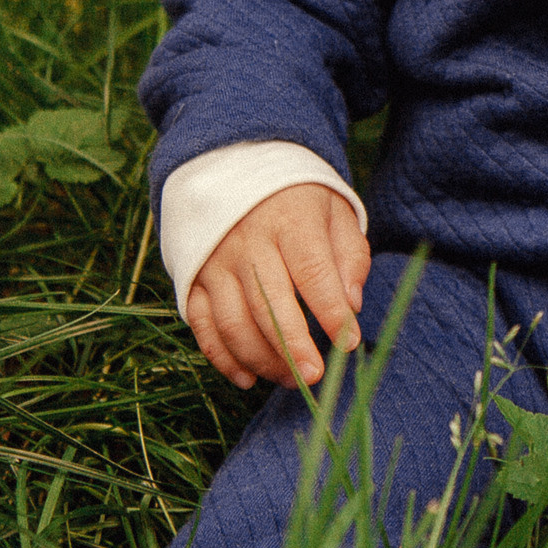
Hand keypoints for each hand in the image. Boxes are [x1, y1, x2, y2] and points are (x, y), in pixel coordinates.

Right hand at [185, 182, 370, 388]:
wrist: (237, 168)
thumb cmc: (298, 200)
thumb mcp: (335, 211)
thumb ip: (350, 255)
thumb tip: (353, 304)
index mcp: (289, 219)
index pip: (312, 271)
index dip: (331, 311)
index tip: (350, 342)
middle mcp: (247, 241)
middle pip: (269, 303)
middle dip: (294, 346)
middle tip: (315, 376)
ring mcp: (216, 261)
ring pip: (234, 321)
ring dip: (262, 359)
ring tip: (291, 379)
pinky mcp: (194, 278)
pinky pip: (203, 326)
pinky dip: (223, 358)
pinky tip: (248, 378)